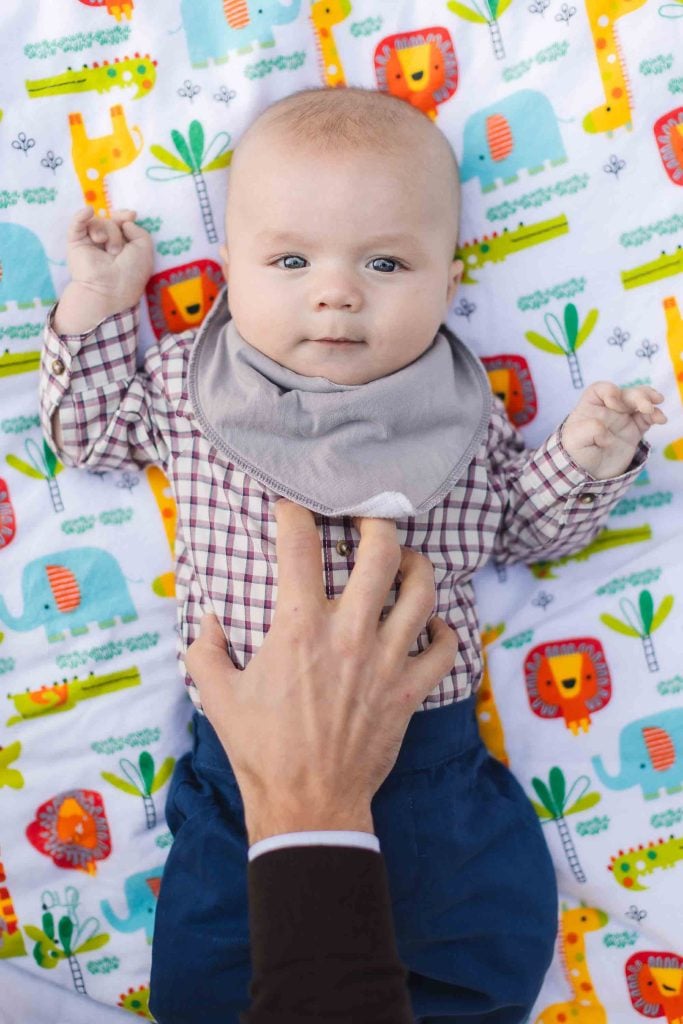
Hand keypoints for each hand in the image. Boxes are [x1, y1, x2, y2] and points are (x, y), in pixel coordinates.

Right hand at [54, 208, 153, 333]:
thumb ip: (140, 231)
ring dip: (107, 232)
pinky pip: (76, 224)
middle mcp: (106, 244)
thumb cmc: (131, 273)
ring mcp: (90, 244)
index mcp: (122, 247)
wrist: (110, 289)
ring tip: (109, 250)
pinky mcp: (76, 244)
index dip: (124, 217)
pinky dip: (81, 216)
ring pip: (98, 223)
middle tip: (117, 250)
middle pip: (110, 222)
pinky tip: (88, 211)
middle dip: (117, 230)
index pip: (120, 224)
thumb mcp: (145, 250)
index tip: (131, 215)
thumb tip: (126, 221)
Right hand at [184, 500, 456, 844]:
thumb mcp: (216, 695)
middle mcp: (350, 633)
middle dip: (378, 521)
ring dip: (418, 567)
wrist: (308, 804)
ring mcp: (388, 660)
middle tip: (370, 515)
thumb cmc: (260, 749)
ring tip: (407, 561)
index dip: (294, 513)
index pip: (299, 547)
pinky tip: (429, 626)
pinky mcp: (411, 690)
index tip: (292, 503)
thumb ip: (204, 648)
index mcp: (299, 627)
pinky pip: (445, 648)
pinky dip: (443, 631)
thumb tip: (209, 619)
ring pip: (422, 591)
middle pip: (382, 553)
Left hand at [561, 382, 666, 479]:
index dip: (610, 392)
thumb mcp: (574, 441)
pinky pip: (647, 418)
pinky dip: (655, 416)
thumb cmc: (577, 453)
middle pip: (625, 393)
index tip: (614, 404)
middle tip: (646, 406)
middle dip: (637, 396)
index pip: (601, 390)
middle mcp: (608, 408)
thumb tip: (606, 430)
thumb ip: (588, 429)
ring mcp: (623, 417)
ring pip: (639, 402)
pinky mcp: (635, 429)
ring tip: (653, 410)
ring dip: (649, 401)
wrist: (590, 474)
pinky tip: (660, 420)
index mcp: (590, 406)